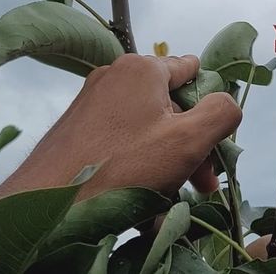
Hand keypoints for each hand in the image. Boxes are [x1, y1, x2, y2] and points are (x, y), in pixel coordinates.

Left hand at [7, 53, 242, 197]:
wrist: (46, 205)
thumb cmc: (120, 170)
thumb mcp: (187, 141)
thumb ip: (221, 114)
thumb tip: (229, 102)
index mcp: (142, 69)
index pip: (193, 70)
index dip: (211, 106)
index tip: (215, 143)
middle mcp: (115, 77)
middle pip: (170, 104)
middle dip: (191, 144)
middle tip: (202, 184)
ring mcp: (92, 102)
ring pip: (147, 127)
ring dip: (167, 160)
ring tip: (171, 197)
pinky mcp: (77, 129)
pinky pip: (122, 141)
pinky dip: (139, 165)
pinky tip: (142, 198)